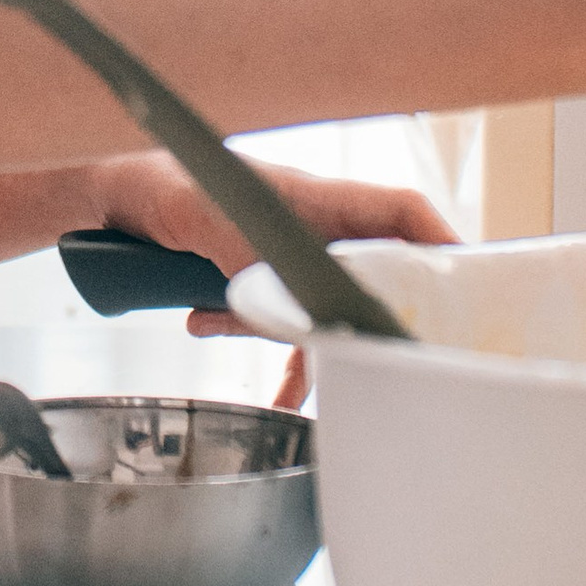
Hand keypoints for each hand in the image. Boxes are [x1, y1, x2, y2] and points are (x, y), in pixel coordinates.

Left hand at [83, 147, 454, 411]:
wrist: (117, 196)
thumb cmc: (168, 185)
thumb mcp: (213, 226)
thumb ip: (257, 266)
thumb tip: (294, 313)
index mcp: (318, 199)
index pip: (401, 213)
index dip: (441, 246)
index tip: (468, 285)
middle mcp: (316, 227)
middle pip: (379, 271)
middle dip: (388, 318)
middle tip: (410, 361)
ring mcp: (293, 255)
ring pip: (332, 309)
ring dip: (320, 349)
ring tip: (316, 387)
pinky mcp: (264, 280)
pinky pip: (291, 328)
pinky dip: (285, 361)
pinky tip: (279, 399)